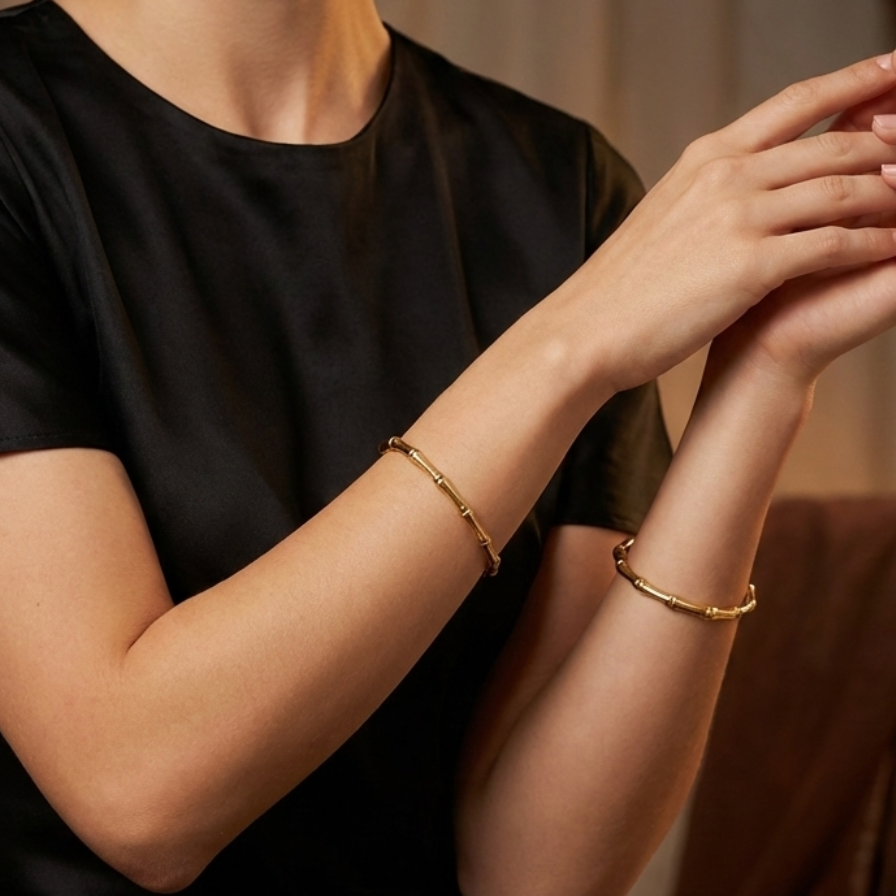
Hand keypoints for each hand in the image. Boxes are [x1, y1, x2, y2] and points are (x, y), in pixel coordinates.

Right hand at [558, 51, 895, 392]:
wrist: (587, 327)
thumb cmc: (623, 285)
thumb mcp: (665, 214)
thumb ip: (709, 191)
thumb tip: (740, 186)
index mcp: (707, 158)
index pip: (795, 102)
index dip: (853, 81)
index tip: (893, 69)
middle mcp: (727, 174)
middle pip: (832, 142)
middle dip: (888, 143)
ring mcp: (740, 216)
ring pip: (842, 188)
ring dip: (889, 195)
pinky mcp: (751, 264)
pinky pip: (834, 243)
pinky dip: (872, 244)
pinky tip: (893, 249)